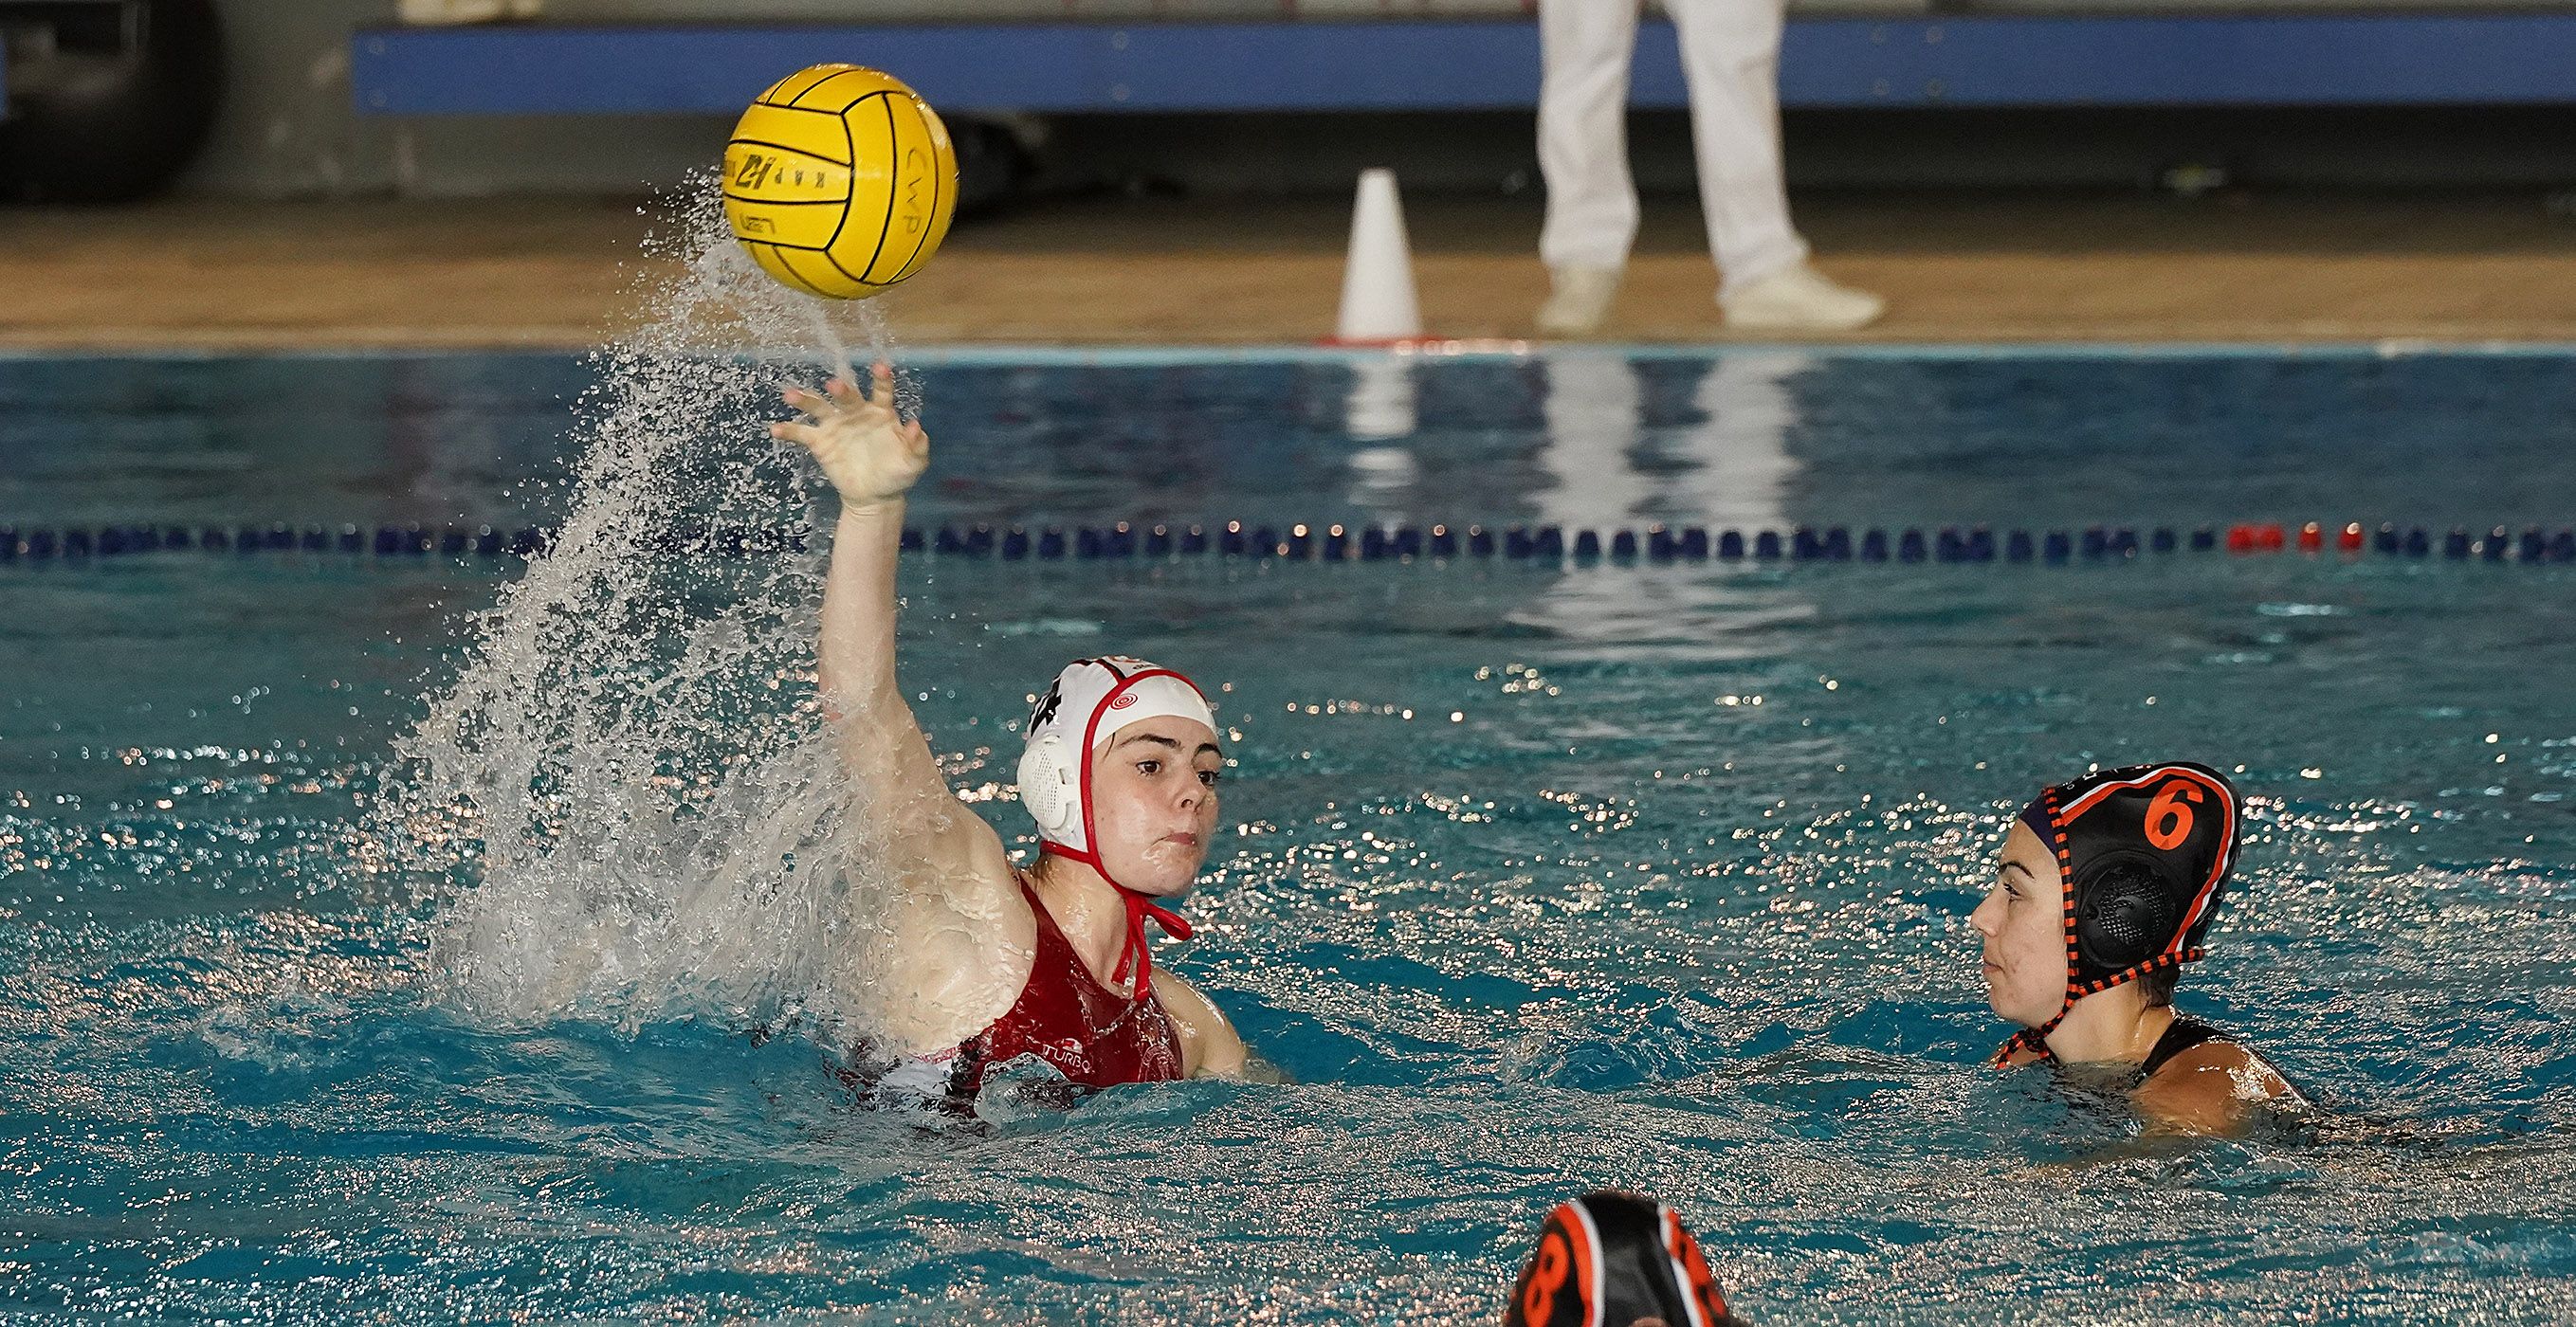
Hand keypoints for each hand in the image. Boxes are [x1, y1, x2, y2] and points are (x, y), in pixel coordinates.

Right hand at [770, 362, 928, 506]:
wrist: (875, 495)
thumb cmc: (897, 474)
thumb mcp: (914, 463)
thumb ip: (917, 446)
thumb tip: (915, 426)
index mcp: (881, 412)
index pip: (882, 391)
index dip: (882, 379)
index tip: (880, 367)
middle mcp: (856, 412)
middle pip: (847, 396)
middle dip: (841, 390)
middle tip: (834, 385)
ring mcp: (836, 425)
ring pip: (819, 407)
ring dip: (805, 400)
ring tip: (790, 395)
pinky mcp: (821, 442)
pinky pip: (802, 434)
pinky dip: (788, 430)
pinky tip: (775, 429)